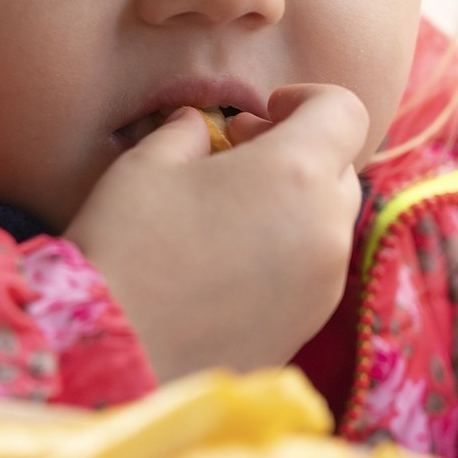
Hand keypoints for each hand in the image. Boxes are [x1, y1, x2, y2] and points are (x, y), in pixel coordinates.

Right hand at [64, 83, 367, 381]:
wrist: (113, 359)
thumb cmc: (125, 247)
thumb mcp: (147, 166)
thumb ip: (186, 132)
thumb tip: (199, 126)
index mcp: (297, 174)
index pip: (345, 111)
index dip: (308, 98)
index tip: (263, 111)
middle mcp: (327, 230)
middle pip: (340, 168)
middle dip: (298, 151)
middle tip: (239, 154)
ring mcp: (323, 286)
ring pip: (328, 223)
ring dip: (294, 203)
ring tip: (229, 210)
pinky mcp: (307, 327)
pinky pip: (313, 271)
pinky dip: (287, 251)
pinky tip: (228, 261)